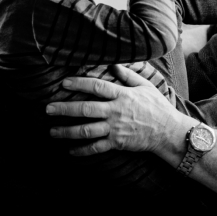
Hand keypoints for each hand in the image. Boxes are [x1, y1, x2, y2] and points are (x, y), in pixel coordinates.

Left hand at [46, 64, 177, 155]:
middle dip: (65, 109)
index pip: (98, 87)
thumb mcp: (145, 86)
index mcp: (122, 95)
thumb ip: (128, 75)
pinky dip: (81, 150)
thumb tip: (113, 64)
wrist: (168, 131)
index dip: (80, 84)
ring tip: (52, 131)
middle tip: (48, 109)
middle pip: (86, 109)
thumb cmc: (157, 107)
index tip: (64, 83)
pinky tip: (70, 150)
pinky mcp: (117, 143)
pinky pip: (96, 148)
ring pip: (87, 130)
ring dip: (67, 131)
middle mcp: (116, 112)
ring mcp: (116, 129)